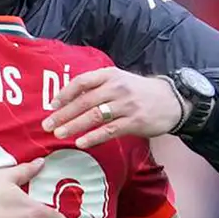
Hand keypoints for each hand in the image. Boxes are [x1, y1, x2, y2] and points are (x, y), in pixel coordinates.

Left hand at [41, 68, 191, 148]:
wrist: (171, 100)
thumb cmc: (138, 91)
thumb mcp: (118, 80)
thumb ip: (97, 87)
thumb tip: (69, 98)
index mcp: (109, 75)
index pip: (82, 81)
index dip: (65, 93)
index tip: (52, 105)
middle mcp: (116, 88)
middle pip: (84, 101)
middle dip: (63, 114)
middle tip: (47, 125)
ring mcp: (126, 105)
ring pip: (94, 116)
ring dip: (74, 126)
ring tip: (58, 134)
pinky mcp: (134, 122)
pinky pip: (109, 130)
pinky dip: (93, 137)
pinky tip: (80, 142)